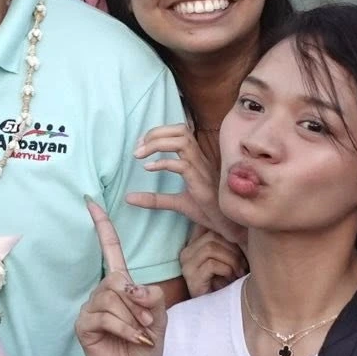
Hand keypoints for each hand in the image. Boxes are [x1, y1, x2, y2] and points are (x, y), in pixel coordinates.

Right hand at [73, 198, 166, 355]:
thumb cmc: (148, 346)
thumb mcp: (160, 317)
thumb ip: (151, 297)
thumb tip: (132, 288)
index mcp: (121, 285)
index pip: (109, 250)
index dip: (102, 226)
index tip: (91, 201)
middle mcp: (102, 293)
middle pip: (117, 280)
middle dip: (137, 303)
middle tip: (148, 323)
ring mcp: (91, 308)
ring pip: (112, 300)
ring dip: (133, 319)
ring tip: (141, 335)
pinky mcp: (84, 325)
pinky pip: (105, 317)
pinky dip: (124, 329)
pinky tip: (133, 340)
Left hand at [128, 124, 240, 241]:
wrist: (228, 225)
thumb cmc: (207, 210)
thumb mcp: (176, 202)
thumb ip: (154, 199)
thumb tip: (127, 198)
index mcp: (196, 159)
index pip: (180, 131)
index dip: (158, 132)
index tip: (140, 145)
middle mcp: (200, 159)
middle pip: (180, 130)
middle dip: (156, 133)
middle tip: (137, 148)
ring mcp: (201, 169)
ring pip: (182, 142)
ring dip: (157, 143)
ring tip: (139, 155)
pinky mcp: (201, 182)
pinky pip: (183, 165)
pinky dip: (164, 163)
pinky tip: (149, 169)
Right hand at [181, 223, 244, 295]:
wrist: (223, 308)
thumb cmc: (231, 279)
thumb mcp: (232, 254)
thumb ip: (231, 238)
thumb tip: (242, 223)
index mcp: (195, 242)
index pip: (209, 223)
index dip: (229, 231)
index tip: (243, 242)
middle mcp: (187, 251)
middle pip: (213, 235)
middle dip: (234, 249)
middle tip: (244, 263)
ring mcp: (186, 264)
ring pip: (211, 248)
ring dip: (232, 260)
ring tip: (238, 271)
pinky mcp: (191, 278)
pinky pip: (211, 264)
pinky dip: (226, 269)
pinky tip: (231, 277)